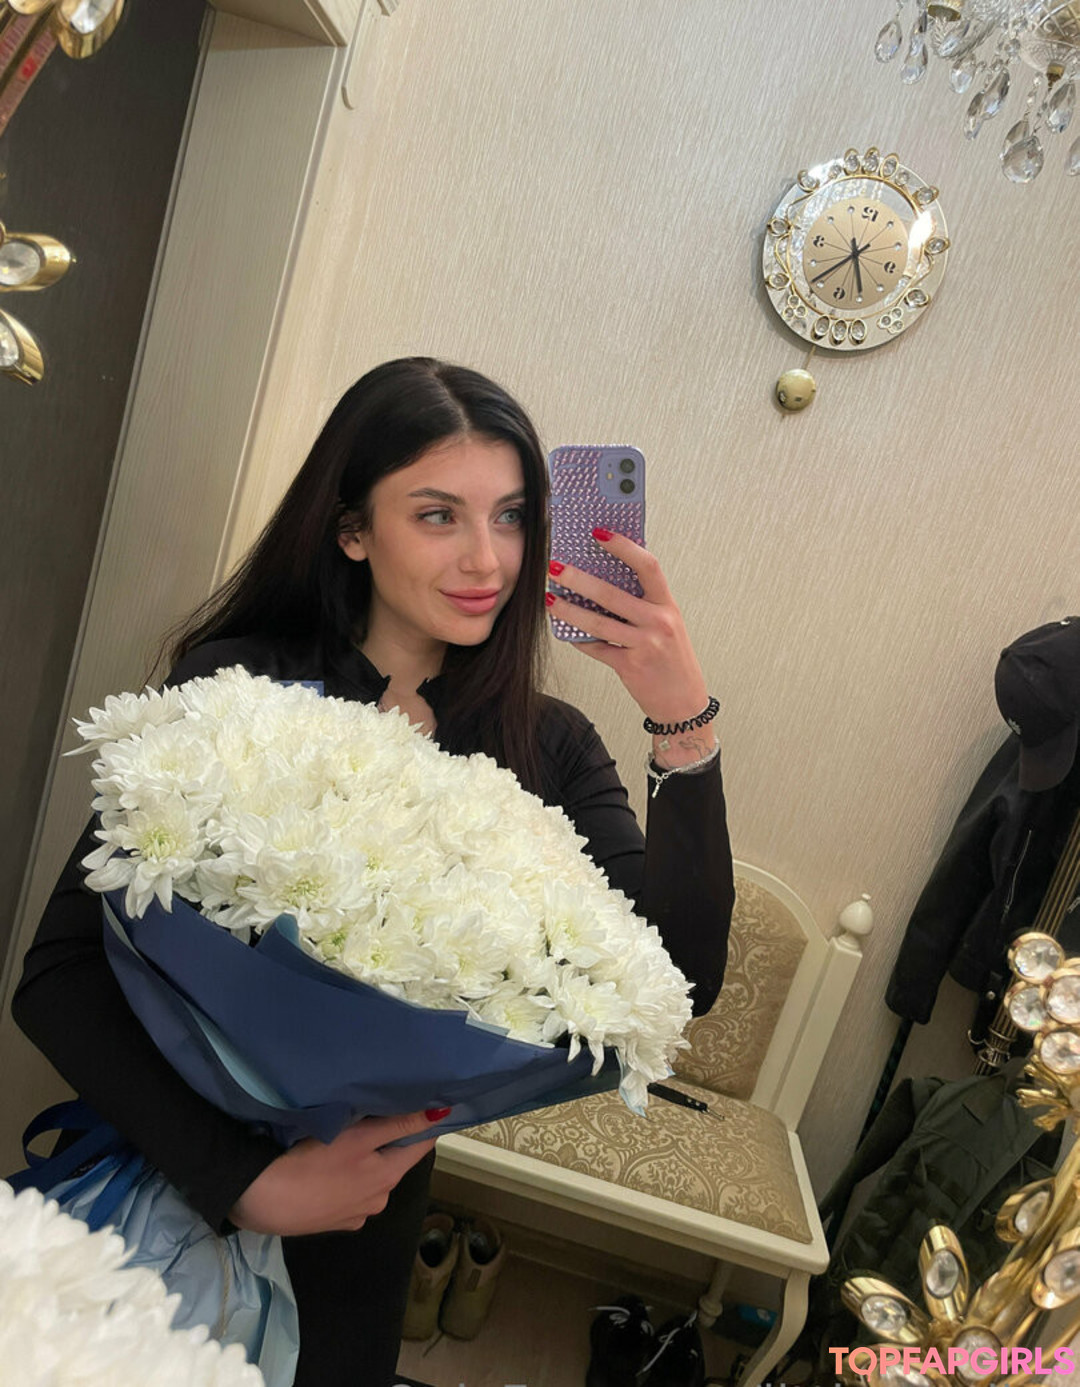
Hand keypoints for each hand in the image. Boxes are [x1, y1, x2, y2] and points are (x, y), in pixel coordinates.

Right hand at [228, 1109, 443, 1235]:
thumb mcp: (358, 1137)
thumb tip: (441, 1113)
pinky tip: (328, 1168)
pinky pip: (349, 1193)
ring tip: (346, 1139)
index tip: (422, 1102)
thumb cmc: (312, 1162)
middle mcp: (379, 1200)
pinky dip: (345, 1179)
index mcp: (389, 1177)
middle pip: (394, 1161)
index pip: (421, 1145)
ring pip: (370, 1177)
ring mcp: (355, 1214)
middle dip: (389, 1140)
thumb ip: (399, 1125)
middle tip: (372, 1114)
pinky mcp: (332, 1221)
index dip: (424, 1123)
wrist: (261, 1200)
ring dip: (366, 1160)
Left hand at [547, 531, 709, 727]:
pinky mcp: (629, 666)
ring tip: (549, 598)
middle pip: (611, 594)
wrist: (683, 704)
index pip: (647, 565)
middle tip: (555, 567)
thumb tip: (606, 574)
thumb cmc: (672, 659)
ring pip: (597, 623)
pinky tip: (565, 630)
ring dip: (568, 609)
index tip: (599, 533)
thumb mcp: (666, 624)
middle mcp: (658, 622)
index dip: (623, 546)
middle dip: (578, 578)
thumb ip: (644, 601)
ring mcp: (644, 645)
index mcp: (668, 605)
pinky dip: (578, 639)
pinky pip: (596, 648)